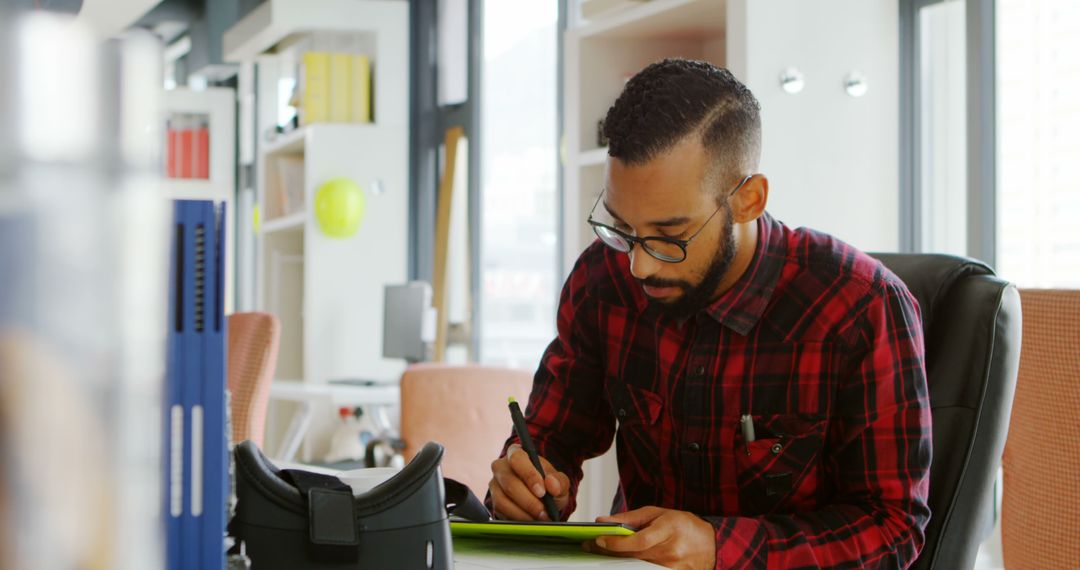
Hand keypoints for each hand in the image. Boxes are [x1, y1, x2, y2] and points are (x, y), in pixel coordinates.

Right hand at [488, 444, 570, 520]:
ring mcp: (495, 485)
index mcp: (516, 453)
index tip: (542, 492)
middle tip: (544, 512)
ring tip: (540, 518)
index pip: (517, 459)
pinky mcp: (493, 501)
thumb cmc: (548, 484)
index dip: (529, 475)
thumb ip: (559, 481)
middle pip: (509, 483)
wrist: (541, 497)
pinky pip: (501, 512)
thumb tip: (552, 485)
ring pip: (502, 500)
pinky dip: (517, 519)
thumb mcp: (559, 481)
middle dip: (528, 501)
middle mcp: (501, 467)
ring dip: (523, 513)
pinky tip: (531, 520)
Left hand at [584, 506, 715, 569]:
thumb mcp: (657, 513)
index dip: (617, 542)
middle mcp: (672, 550)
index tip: (599, 540)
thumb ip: (629, 518)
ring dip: (618, 561)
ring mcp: (673, 567)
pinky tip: (621, 563)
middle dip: (610, 551)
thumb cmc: (682, 525)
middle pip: (634, 555)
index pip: (639, 540)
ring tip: (604, 554)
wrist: (709, 543)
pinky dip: (632, 568)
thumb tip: (603, 521)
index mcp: (669, 529)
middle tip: (591, 547)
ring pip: (638, 567)